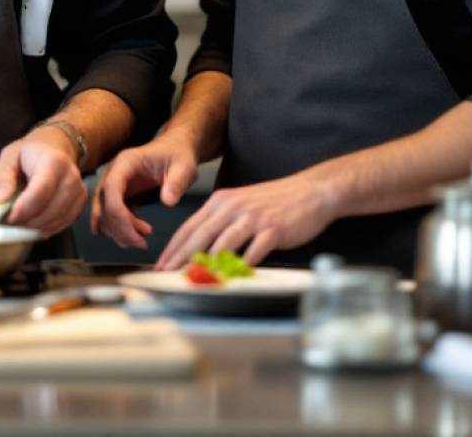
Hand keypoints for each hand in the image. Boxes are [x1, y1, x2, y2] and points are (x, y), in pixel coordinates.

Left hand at [0, 126, 86, 233]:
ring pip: (56, 220)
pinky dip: (46, 228)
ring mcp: (78, 191)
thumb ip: (2, 179)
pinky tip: (33, 222)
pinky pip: (63, 223)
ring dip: (35, 227)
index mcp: (53, 161)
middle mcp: (70, 177)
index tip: (8, 218)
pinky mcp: (80, 203)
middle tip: (10, 222)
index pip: (41, 191)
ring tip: (20, 221)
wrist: (54, 148)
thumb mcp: (8, 158)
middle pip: (50, 210)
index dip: (24, 209)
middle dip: (27, 221)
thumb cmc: (28, 154)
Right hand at [90, 132, 199, 248]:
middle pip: (103, 205)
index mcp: (125, 163)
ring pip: (103, 214)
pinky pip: (110, 215)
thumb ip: (176, 184)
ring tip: (142, 240)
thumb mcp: (183, 168)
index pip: (110, 189)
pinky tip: (136, 235)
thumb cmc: (178, 155)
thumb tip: (168, 202)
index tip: (138, 232)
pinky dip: (119, 229)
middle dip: (120, 228)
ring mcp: (113, 184)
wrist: (175, 149)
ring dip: (119, 232)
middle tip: (142, 243)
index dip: (119, 214)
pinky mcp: (118, 195)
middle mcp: (113, 173)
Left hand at [155, 170, 337, 269]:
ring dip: (209, 264)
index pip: (189, 225)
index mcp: (221, 201)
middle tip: (168, 272)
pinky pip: (254, 250)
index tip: (162, 262)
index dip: (174, 245)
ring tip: (197, 279)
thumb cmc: (275, 201)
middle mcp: (233, 207)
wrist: (310, 191)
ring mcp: (252, 217)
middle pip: (200, 234)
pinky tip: (235, 276)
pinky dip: (243, 264)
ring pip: (223, 243)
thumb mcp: (241, 205)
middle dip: (181, 256)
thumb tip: (200, 248)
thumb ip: (221, 222)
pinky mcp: (272, 229)